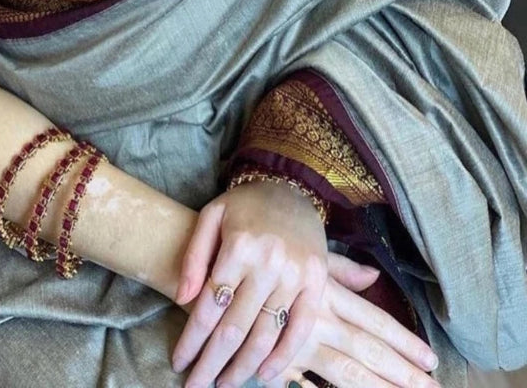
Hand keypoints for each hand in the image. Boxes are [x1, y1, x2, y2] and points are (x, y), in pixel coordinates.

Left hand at [171, 179, 328, 387]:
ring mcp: (295, 274)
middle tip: (195, 386)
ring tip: (224, 384)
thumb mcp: (210, 216)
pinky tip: (264, 375)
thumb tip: (182, 299)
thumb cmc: (245, 206)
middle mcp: (268, 263)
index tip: (179, 361)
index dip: (191, 339)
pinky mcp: (317, 282)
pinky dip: (283, 357)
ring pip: (265, 335)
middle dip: (211, 363)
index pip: (209, 306)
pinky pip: (300, 328)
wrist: (291, 188)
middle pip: (234, 328)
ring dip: (243, 367)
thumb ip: (194, 256)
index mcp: (238, 246)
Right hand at [257, 254, 439, 387]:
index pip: (372, 320)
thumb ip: (338, 269)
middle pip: (366, 348)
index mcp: (325, 289)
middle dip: (401, 373)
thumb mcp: (301, 257)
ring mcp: (294, 336)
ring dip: (374, 387)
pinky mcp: (270, 355)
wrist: (202, 262)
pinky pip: (302, 383)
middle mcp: (315, 313)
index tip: (431, 360)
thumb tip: (373, 276)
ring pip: (342, 369)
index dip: (403, 341)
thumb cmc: (256, 257)